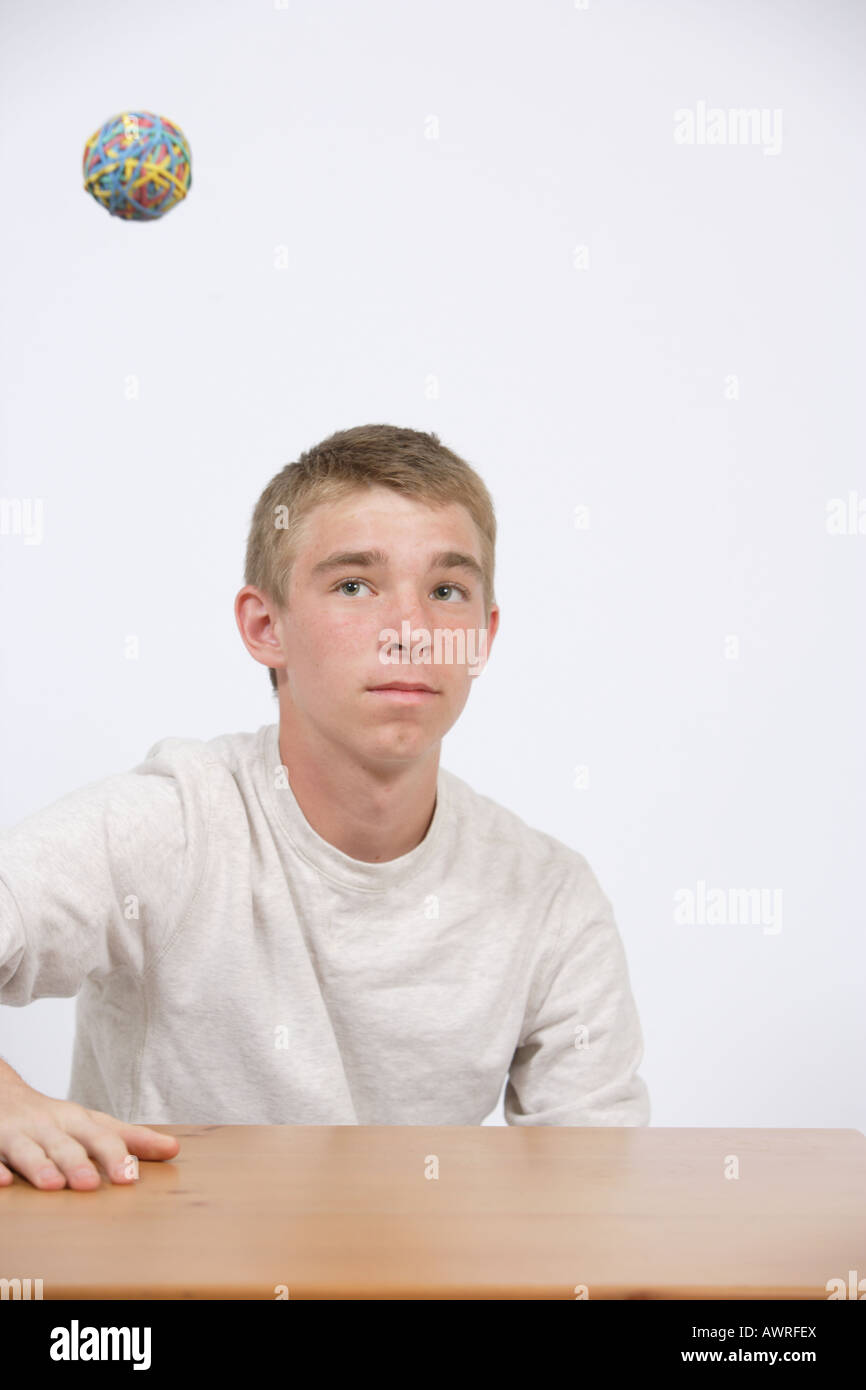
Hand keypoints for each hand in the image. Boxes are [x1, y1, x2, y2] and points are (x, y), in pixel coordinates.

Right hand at [0, 1077, 178, 1188]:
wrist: (3, 1095)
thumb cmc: (55, 1120)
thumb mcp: (91, 1124)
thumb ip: (130, 1139)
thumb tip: (174, 1149)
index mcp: (77, 1122)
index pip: (101, 1137)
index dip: (116, 1155)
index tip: (131, 1177)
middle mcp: (49, 1127)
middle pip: (65, 1145)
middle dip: (77, 1163)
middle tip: (91, 1184)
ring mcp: (18, 1135)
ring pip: (28, 1151)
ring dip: (40, 1166)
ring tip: (52, 1185)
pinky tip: (4, 1183)